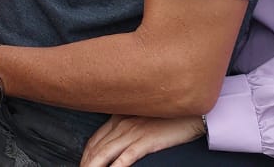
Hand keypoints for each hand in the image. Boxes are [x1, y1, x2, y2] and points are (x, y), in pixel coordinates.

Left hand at [81, 115, 205, 166]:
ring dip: (94, 166)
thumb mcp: (141, 116)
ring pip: (105, 153)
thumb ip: (126, 125)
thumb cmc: (168, 116)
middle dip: (86, 162)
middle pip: (96, 147)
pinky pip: (126, 157)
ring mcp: (133, 132)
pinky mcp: (146, 141)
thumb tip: (116, 137)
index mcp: (119, 117)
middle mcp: (122, 124)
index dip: (86, 154)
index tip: (82, 163)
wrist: (191, 112)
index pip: (94, 139)